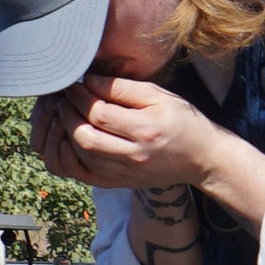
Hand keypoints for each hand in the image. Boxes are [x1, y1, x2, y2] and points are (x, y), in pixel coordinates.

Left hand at [33, 72, 264, 227]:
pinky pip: (84, 174)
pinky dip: (70, 157)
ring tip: (64, 114)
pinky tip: (68, 139)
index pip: (100, 114)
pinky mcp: (119, 184)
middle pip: (86, 138)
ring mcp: (125, 174)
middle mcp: (134, 155)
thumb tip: (89, 80)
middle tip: (62, 99)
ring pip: (82, 157)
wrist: (202, 158)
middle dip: (68, 116)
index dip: (79, 98)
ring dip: (66, 134)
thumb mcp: (159, 96)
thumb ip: (123, 88)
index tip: (71, 85)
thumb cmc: (182, 121)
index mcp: (146, 130)